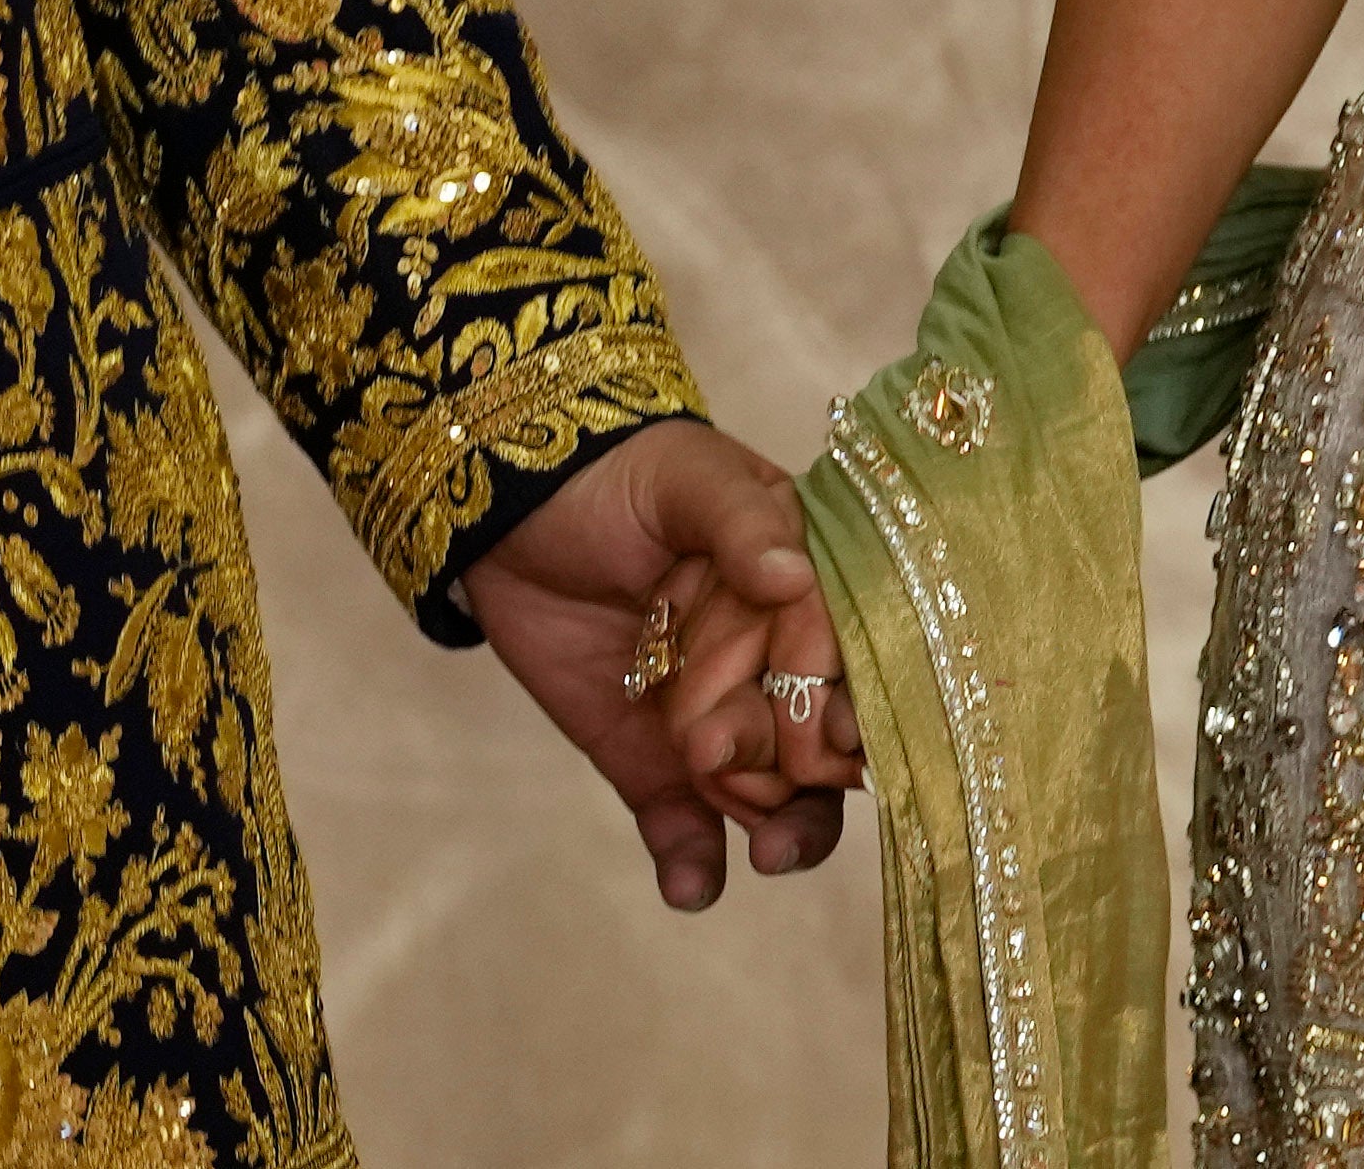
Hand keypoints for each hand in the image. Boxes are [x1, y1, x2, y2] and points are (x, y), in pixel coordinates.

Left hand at [448, 418, 858, 906]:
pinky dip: (694, 868)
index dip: (845, 696)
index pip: (851, 657)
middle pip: (825, 743)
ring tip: (760, 853)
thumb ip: (738, 523)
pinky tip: (688, 887)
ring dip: (780, 832)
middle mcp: (779, 669)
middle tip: (757, 765)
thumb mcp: (683, 476)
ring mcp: (721, 723)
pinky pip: (688, 833)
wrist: (512, 513)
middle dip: (808, 773)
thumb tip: (792, 576)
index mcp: (809, 592)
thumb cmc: (618, 477)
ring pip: (776, 799)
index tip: (831, 729)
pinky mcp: (657, 768)